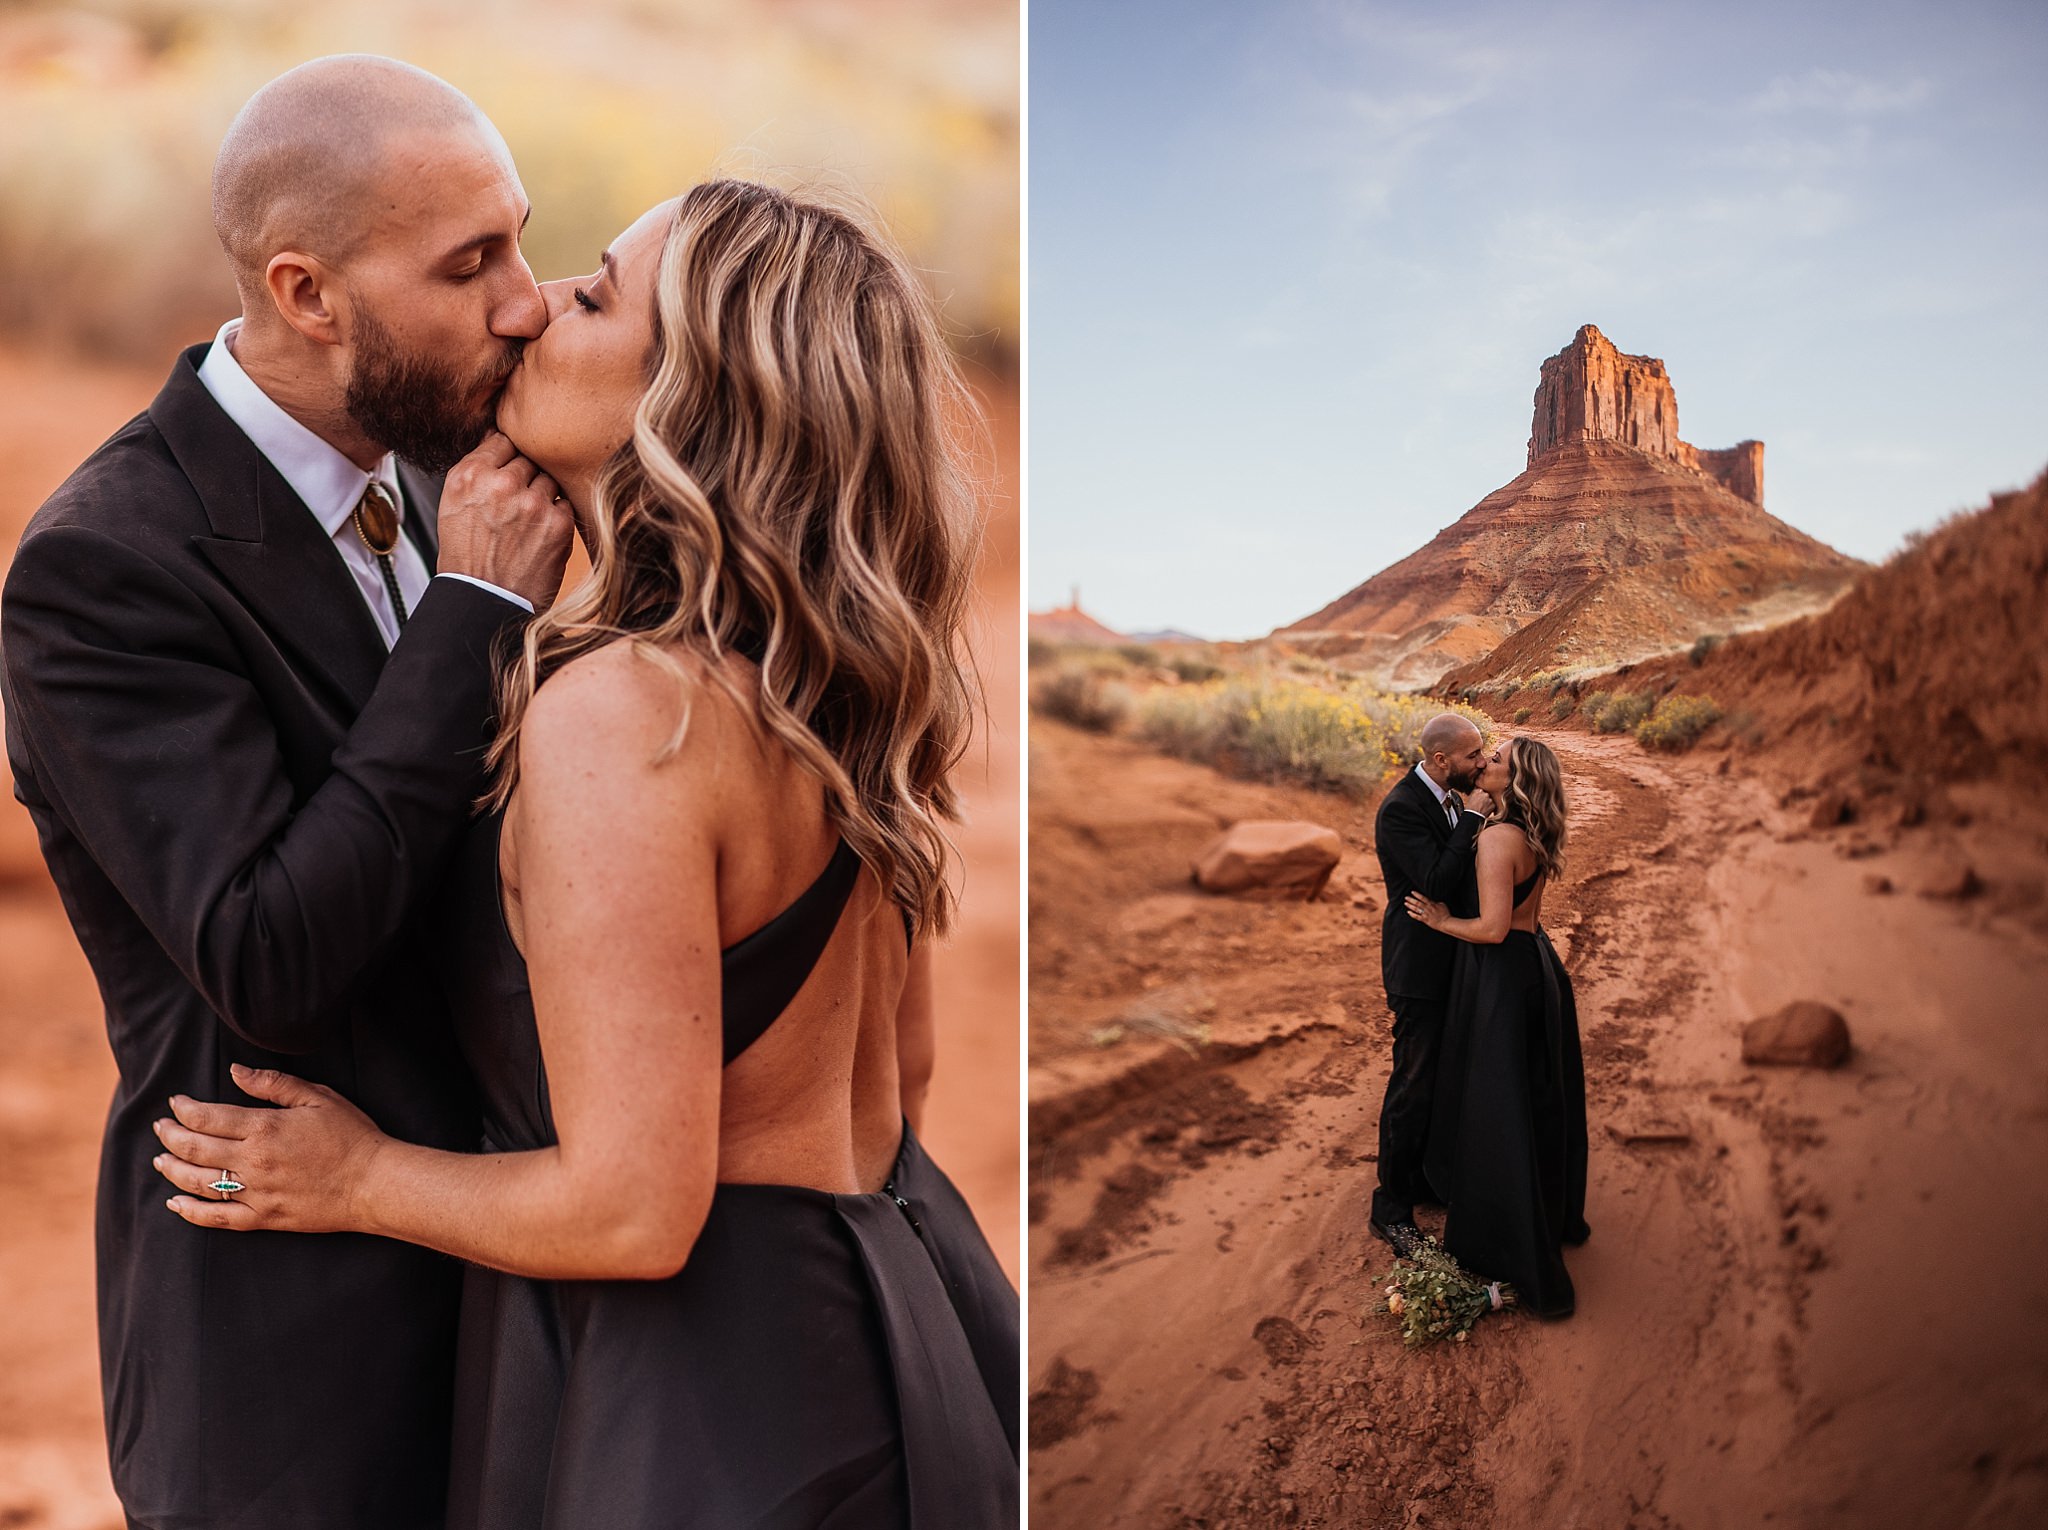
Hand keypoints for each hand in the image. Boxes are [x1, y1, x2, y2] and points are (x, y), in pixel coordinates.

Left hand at [152, 1064, 384, 1233]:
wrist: (374, 1183)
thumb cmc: (352, 1136)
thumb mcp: (319, 1098)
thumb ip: (274, 1084)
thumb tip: (236, 1071)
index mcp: (265, 1128)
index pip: (208, 1117)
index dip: (184, 1108)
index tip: (175, 1103)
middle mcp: (253, 1162)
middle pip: (195, 1149)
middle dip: (170, 1136)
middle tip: (159, 1127)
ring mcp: (256, 1193)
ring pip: (197, 1183)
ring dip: (172, 1169)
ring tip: (160, 1159)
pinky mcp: (263, 1218)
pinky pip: (216, 1218)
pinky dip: (190, 1210)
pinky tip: (175, 1202)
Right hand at [435, 431, 574, 612]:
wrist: (485, 601)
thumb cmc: (468, 556)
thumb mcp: (454, 505)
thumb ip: (477, 470)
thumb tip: (502, 439)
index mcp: (469, 475)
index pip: (503, 439)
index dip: (508, 458)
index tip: (508, 474)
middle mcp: (500, 483)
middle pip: (530, 458)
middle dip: (526, 478)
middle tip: (516, 507)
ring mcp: (532, 502)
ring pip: (549, 479)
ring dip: (543, 496)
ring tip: (526, 524)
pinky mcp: (557, 522)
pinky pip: (565, 504)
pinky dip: (557, 517)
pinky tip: (539, 536)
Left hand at [1404, 891, 1448, 929]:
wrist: (1446, 922)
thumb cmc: (1445, 914)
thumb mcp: (1442, 905)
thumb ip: (1437, 902)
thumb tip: (1434, 901)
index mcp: (1432, 904)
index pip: (1423, 898)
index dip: (1417, 895)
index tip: (1412, 892)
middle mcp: (1427, 908)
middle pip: (1417, 903)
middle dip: (1411, 900)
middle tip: (1406, 897)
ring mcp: (1426, 914)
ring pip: (1416, 909)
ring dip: (1410, 906)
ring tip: (1405, 903)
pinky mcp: (1425, 920)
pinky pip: (1417, 917)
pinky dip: (1412, 914)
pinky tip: (1408, 912)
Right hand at [1462, 788, 1492, 816]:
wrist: (1473, 815)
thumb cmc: (1470, 807)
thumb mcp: (1470, 798)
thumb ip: (1475, 793)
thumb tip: (1478, 793)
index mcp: (1479, 791)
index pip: (1481, 791)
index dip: (1480, 795)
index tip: (1479, 798)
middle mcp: (1485, 793)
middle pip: (1486, 795)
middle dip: (1484, 798)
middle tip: (1481, 803)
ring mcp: (1490, 799)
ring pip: (1489, 800)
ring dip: (1487, 803)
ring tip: (1483, 807)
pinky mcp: (1493, 805)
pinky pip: (1492, 805)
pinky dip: (1490, 807)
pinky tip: (1485, 810)